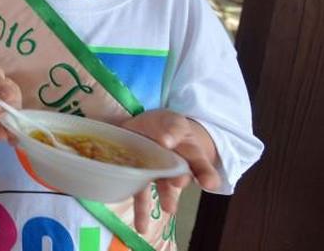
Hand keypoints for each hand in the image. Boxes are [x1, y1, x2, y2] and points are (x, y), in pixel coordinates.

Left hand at [121, 110, 219, 233]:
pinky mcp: (139, 177)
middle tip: (177, 181)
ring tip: (169, 208)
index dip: (206, 174)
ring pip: (163, 188)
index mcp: (189, 153)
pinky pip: (141, 196)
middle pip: (181, 176)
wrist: (145, 129)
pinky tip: (142, 228)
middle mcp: (177, 167)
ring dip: (166, 198)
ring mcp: (158, 174)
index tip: (210, 183)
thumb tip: (166, 140)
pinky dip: (142, 212)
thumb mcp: (172, 121)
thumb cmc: (165, 126)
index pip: (201, 164)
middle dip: (179, 179)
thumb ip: (172, 129)